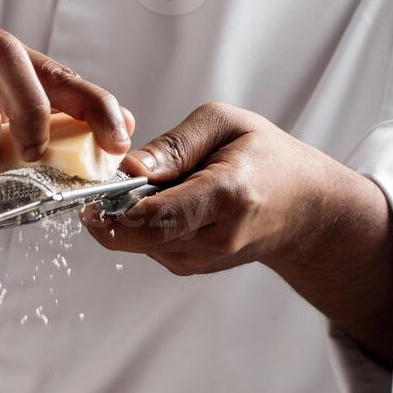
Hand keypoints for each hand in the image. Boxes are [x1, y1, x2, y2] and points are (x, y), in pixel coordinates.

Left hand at [84, 103, 392, 364]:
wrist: (300, 211)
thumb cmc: (266, 159)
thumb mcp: (226, 125)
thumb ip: (174, 145)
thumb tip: (128, 168)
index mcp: (229, 195)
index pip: (162, 214)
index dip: (119, 206)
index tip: (92, 194)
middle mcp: (216, 238)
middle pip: (141, 235)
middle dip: (109, 214)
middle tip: (92, 193)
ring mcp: (202, 260)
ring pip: (138, 242)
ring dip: (127, 217)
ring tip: (149, 188)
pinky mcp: (189, 267)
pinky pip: (146, 245)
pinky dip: (142, 224)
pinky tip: (164, 204)